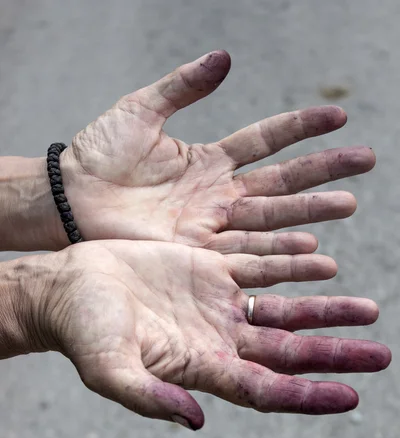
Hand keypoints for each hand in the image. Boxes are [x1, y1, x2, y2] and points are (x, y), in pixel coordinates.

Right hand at [26, 242, 389, 429]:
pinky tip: (323, 260)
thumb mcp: (109, 369)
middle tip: (381, 356)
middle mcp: (217, 339)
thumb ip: (150, 398)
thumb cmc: (83, 332)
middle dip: (334, 355)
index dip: (307, 395)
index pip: (266, 389)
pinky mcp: (208, 269)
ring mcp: (216, 303)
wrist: (68, 287)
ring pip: (284, 309)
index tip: (350, 397)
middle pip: (289, 351)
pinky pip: (260, 266)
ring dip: (325, 310)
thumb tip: (198, 422)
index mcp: (200, 367)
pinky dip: (292, 263)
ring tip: (368, 311)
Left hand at [59, 50, 373, 253]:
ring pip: (270, 218)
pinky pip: (245, 251)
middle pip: (280, 181)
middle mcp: (218, 195)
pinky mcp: (197, 252)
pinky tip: (309, 247)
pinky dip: (277, 251)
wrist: (69, 199)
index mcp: (209, 160)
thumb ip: (184, 86)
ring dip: (309, 212)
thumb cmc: (99, 155)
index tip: (339, 116)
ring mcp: (211, 225)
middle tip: (365, 162)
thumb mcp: (142, 111)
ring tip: (348, 204)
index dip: (301, 127)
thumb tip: (226, 58)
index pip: (267, 140)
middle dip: (322, 172)